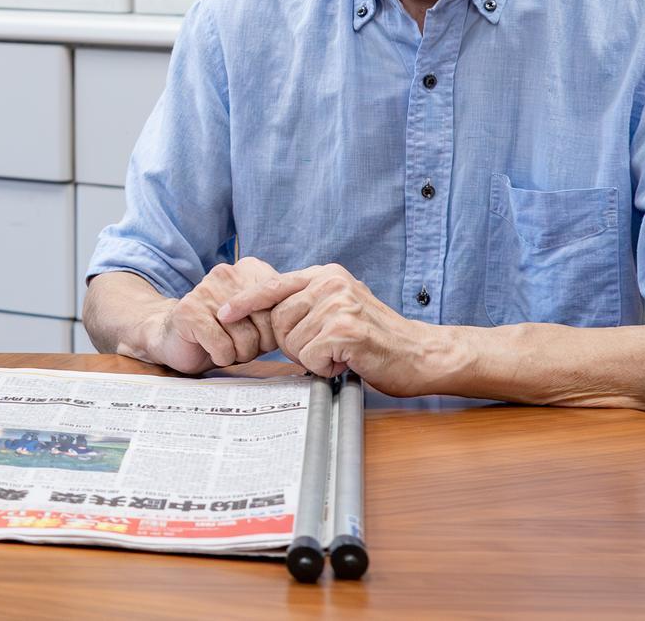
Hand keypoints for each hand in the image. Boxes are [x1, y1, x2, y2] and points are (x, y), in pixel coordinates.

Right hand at [139, 257, 282, 373]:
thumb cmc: (224, 331)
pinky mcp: (189, 311)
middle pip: (267, 323)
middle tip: (241, 343)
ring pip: (246, 339)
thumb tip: (298, 322)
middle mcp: (227, 273)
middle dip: (259, 344)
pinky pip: (223, 347)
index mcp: (250, 269)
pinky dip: (221, 357)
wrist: (175, 337)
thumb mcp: (259, 317)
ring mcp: (206, 290)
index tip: (264, 336)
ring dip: (239, 354)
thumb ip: (280, 311)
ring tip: (226, 345)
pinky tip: (211, 349)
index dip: (276, 330)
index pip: (283, 303)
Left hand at [218, 263, 453, 395]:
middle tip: (325, 350)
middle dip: (293, 344)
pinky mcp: (346, 329)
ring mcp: (339, 304)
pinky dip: (324, 368)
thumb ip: (309, 304)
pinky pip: (309, 357)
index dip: (245, 302)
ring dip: (311, 358)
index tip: (223, 313)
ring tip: (340, 354)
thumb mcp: (340, 308)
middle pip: (277, 320)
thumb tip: (267, 314)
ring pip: (292, 341)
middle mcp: (331, 283)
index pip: (273, 285)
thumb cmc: (378, 339)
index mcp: (326, 275)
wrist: (421, 355)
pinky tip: (346, 362)